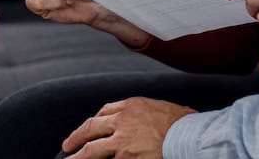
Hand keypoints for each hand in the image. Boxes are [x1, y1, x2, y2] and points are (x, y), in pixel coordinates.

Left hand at [62, 97, 195, 157]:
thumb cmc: (185, 124)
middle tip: (67, 145)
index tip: (89, 128)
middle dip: (76, 137)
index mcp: (132, 105)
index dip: (94, 122)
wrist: (192, 136)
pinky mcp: (126, 158)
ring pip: (92, 150)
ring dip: (78, 156)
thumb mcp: (162, 109)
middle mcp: (122, 121)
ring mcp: (122, 142)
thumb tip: (143, 124)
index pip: (105, 111)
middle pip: (91, 128)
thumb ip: (146, 115)